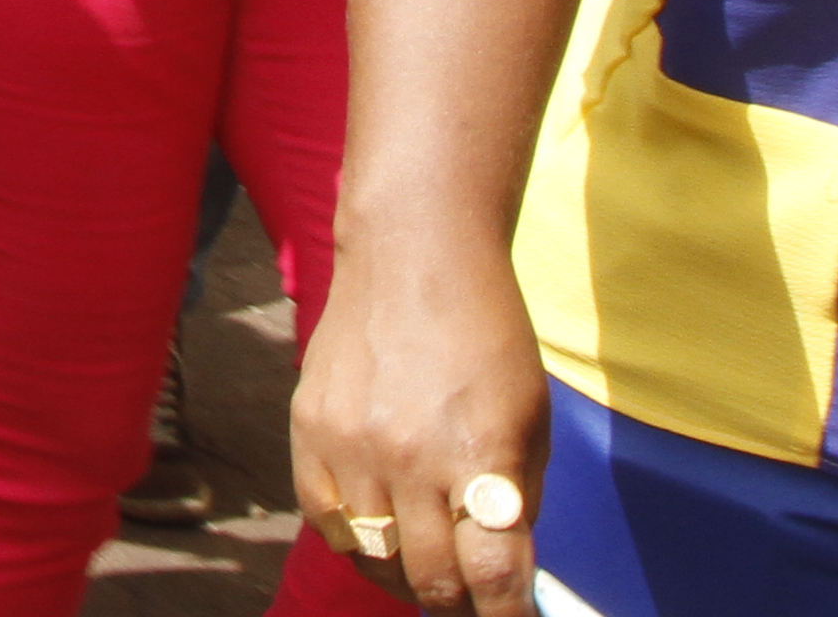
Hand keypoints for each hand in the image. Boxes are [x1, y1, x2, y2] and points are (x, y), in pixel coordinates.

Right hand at [289, 246, 550, 611]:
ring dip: (405, 581)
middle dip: (460, 606)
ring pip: (374, 560)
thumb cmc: (486, 335)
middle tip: (472, 603)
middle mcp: (410, 457)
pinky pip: (325, 519)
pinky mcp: (309, 428)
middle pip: (432, 581)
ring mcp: (351, 444)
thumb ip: (518, 500)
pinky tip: (379, 535)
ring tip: (426, 573)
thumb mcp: (529, 419)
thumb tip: (505, 570)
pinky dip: (354, 543)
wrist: (411, 256)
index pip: (493, 575)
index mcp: (478, 454)